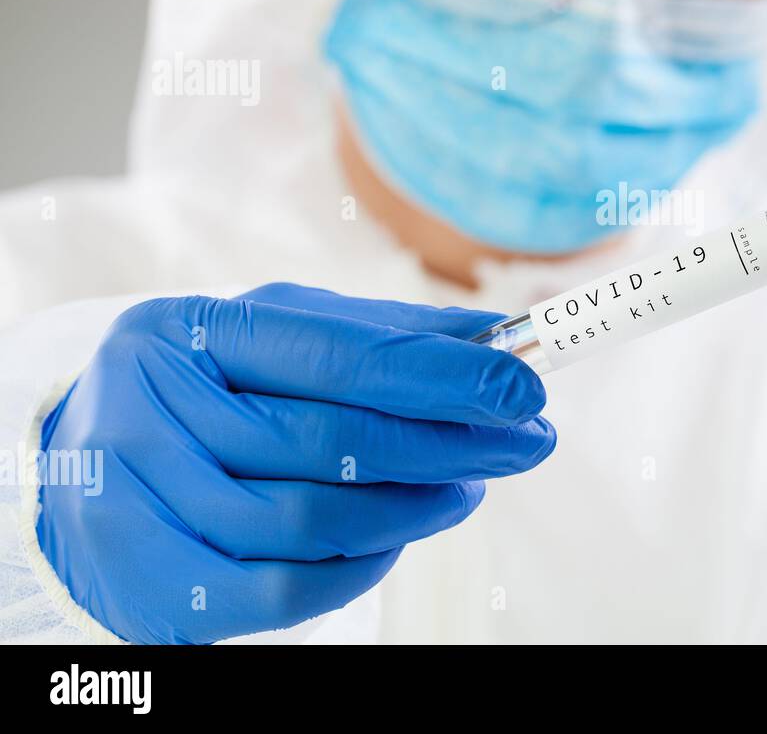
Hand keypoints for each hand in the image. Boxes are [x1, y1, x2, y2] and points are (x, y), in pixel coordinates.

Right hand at [36, 283, 552, 642]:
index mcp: (191, 329)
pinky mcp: (147, 579)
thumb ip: (381, 337)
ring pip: (311, 517)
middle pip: (331, 437)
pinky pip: (283, 588)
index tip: (525, 389)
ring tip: (466, 491)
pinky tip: (396, 539)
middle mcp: (152, 405)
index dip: (441, 375)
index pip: (338, 354)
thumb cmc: (208, 392)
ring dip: (412, 510)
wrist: (90, 466)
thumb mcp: (281, 339)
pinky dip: (358, 567)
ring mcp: (138, 496)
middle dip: (447, 444)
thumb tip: (492, 337)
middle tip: (524, 444)